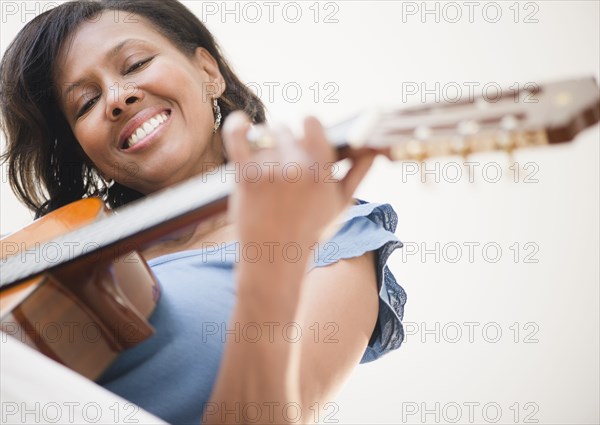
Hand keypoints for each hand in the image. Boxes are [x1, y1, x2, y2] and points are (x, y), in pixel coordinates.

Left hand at [222, 111, 375, 269]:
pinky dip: (237, 126)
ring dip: (264, 150)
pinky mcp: (246, 176)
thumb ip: (358, 173)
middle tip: (282, 167)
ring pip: (263, 139)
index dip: (306, 127)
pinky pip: (237, 137)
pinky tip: (241, 123)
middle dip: (283, 143)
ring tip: (268, 179)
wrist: (275, 258)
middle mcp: (297, 167)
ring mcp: (269, 170)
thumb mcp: (341, 204)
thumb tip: (375, 150)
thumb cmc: (310, 230)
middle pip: (284, 129)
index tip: (303, 135)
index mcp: (322, 169)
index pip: (311, 121)